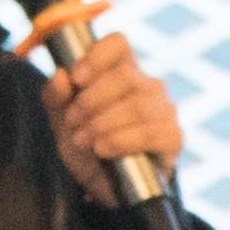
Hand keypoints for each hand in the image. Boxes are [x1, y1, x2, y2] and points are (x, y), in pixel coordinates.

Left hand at [42, 31, 184, 207]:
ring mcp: (164, 110)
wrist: (106, 186)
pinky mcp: (174, 137)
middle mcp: (146, 85)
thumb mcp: (61, 123)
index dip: (97, 56)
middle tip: (73, 121)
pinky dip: (123, 141)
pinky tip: (105, 150)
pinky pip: (153, 132)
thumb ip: (55, 98)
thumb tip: (60, 75)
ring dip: (104, 124)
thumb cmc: (88, 146)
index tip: (77, 78)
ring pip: (137, 105)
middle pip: (125, 76)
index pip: (118, 43)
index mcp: (119, 71)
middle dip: (92, 100)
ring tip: (84, 141)